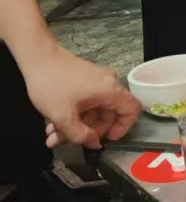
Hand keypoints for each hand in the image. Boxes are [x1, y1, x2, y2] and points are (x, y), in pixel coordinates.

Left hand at [26, 44, 141, 148]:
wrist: (37, 57)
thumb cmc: (51, 83)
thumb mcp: (63, 116)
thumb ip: (80, 136)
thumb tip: (94, 144)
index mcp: (110, 90)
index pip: (132, 110)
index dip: (123, 127)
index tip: (107, 138)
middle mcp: (108, 84)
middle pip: (109, 114)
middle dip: (89, 131)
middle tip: (69, 141)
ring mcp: (97, 81)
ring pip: (94, 110)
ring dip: (76, 126)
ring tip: (54, 136)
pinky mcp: (86, 80)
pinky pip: (86, 102)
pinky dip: (73, 115)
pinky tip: (54, 125)